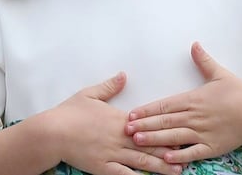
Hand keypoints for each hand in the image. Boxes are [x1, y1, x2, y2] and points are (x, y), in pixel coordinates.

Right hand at [49, 72, 182, 174]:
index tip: (183, 129)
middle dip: (170, 150)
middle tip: (190, 152)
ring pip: (141, 162)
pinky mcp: (102, 168)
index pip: (149, 125)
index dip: (166, 129)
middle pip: (150, 145)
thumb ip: (110, 86)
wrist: (51, 132)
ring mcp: (112, 154)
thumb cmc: (69, 113)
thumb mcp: (90, 94)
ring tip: (178, 171)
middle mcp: (120, 138)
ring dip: (161, 167)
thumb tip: (123, 75)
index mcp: (120, 120)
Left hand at [125, 43, 241, 163]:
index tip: (131, 113)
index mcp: (194, 99)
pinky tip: (166, 158)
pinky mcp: (211, 146)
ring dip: (154, 139)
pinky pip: (192, 152)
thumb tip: (194, 44)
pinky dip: (179, 155)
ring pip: (173, 136)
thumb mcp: (220, 74)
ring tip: (138, 141)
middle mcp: (194, 116)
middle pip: (164, 121)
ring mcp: (202, 133)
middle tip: (125, 129)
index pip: (165, 105)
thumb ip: (204, 61)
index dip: (147, 110)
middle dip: (144, 125)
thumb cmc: (239, 93)